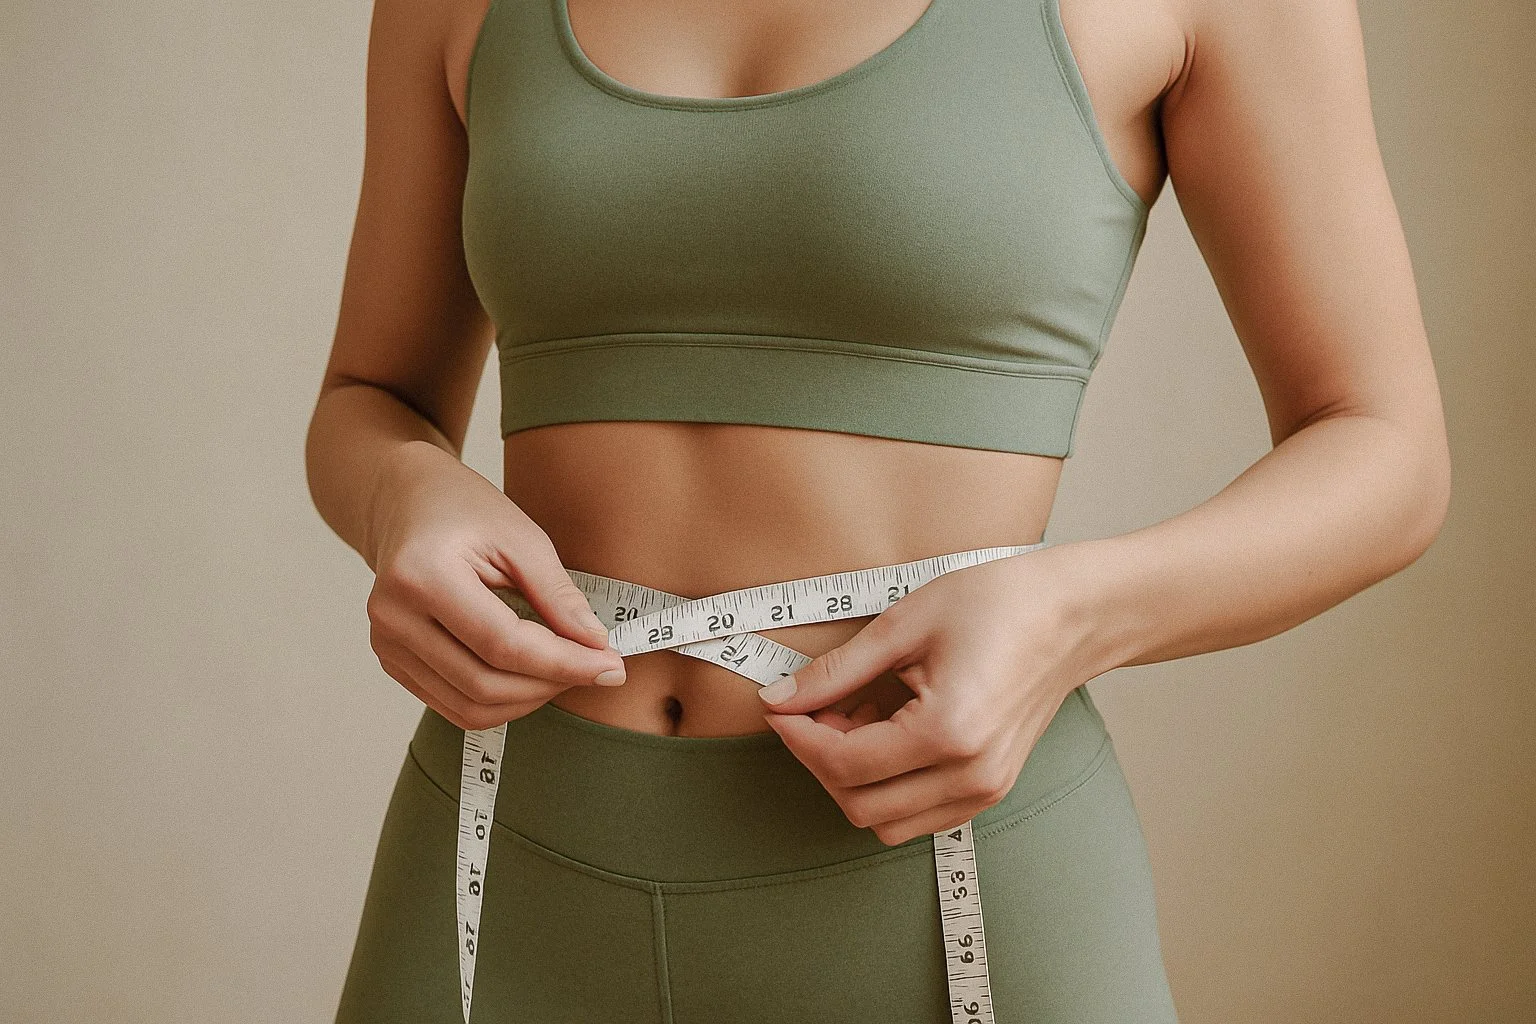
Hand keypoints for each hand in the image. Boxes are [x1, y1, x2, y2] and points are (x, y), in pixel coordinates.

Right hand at [365, 441, 627, 730]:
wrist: (408, 503)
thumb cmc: (465, 510)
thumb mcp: (522, 537)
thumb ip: (558, 595)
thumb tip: (596, 646)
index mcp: (422, 576)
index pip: (503, 645)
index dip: (564, 663)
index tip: (612, 666)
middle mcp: (392, 617)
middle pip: (484, 684)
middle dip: (551, 685)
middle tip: (596, 668)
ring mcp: (385, 645)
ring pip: (469, 707)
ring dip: (528, 700)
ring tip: (565, 671)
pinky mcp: (391, 662)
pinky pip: (453, 705)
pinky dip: (500, 702)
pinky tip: (531, 676)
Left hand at [757, 545, 1099, 846]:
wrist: (1074, 614)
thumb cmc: (998, 603)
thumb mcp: (905, 623)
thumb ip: (837, 671)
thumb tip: (779, 698)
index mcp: (949, 732)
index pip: (844, 763)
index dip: (798, 736)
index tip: (780, 705)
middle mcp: (971, 775)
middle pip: (859, 804)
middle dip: (819, 760)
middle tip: (809, 709)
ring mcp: (985, 789)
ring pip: (886, 822)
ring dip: (851, 780)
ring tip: (848, 720)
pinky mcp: (990, 788)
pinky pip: (919, 815)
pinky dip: (885, 787)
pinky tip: (882, 733)